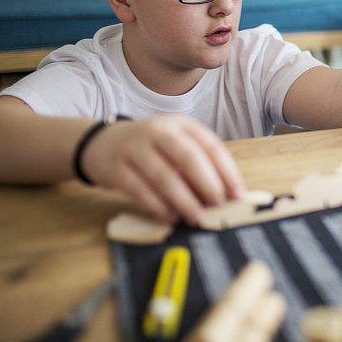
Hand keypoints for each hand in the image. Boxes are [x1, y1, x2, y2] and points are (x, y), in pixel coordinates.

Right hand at [80, 114, 245, 224]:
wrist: (103, 143)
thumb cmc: (152, 148)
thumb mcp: (177, 145)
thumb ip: (200, 163)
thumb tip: (226, 194)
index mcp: (181, 124)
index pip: (211, 146)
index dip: (227, 172)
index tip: (238, 194)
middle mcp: (158, 131)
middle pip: (188, 157)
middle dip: (207, 184)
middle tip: (217, 205)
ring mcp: (135, 148)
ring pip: (164, 176)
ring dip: (184, 200)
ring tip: (196, 217)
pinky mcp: (116, 168)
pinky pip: (140, 190)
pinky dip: (158, 206)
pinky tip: (170, 216)